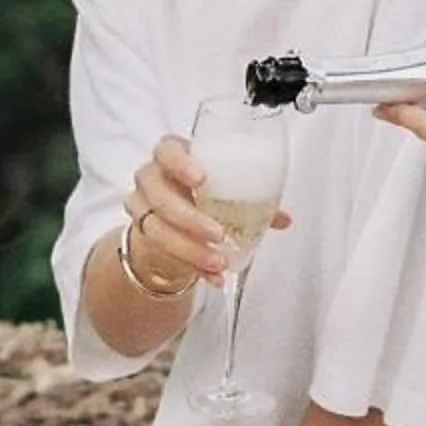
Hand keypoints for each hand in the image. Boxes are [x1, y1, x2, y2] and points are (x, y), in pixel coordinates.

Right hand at [128, 136, 292, 288]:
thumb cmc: (197, 193)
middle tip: (218, 233)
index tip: (201, 180)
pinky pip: (163, 252)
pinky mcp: (143, 235)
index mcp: (172, 156)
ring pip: (157, 229)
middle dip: (189, 218)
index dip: (180, 164)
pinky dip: (191, 266)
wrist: (169, 219)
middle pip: (159, 195)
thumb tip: (284, 218)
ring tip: (218, 261)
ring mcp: (142, 206)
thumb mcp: (223, 191)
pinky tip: (212, 275)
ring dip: (190, 249)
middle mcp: (152, 178)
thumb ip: (253, 200)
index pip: (167, 151)